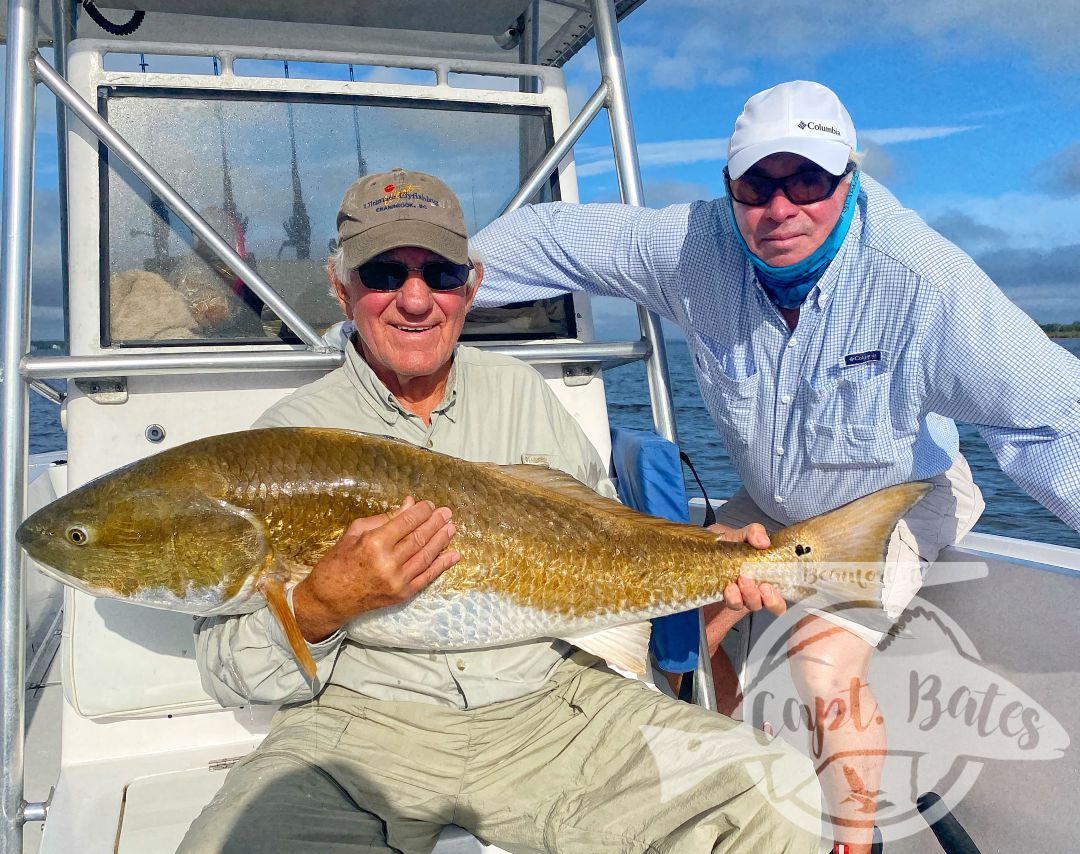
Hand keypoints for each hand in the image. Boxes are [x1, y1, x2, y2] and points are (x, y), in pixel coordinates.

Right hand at [293, 496, 459, 641]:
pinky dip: (442, 565)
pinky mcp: (403, 594)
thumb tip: (409, 504)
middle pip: (420, 537)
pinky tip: (453, 555)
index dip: (421, 511)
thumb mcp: (355, 533)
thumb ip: (384, 518)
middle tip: (447, 513)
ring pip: (427, 556)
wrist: (329, 599)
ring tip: (451, 528)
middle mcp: (389, 563)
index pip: (406, 522)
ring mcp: (398, 581)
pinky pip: (427, 576)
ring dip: (442, 540)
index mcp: (374, 543)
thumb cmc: (338, 562)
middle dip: (436, 523)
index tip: (430, 504)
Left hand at [706, 522, 785, 618]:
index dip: (776, 599)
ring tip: (741, 579)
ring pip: (751, 605)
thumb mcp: (744, 534)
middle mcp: (757, 591)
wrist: (708, 545)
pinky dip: (732, 596)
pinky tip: (729, 586)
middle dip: (763, 597)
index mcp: (767, 578)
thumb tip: (764, 542)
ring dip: (748, 594)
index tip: (768, 587)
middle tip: (754, 581)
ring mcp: (742, 596)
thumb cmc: (731, 543)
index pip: (779, 599)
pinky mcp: (727, 597)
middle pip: (767, 606)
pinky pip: (733, 603)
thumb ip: (755, 532)